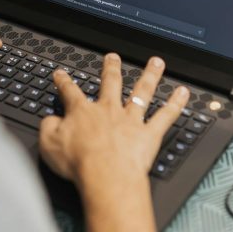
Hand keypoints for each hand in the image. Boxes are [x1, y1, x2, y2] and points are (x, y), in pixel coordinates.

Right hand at [39, 53, 189, 186]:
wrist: (105, 176)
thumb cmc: (79, 163)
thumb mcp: (49, 144)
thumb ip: (48, 127)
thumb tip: (50, 120)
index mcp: (82, 112)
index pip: (71, 92)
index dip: (64, 81)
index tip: (62, 73)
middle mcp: (109, 110)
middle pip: (111, 83)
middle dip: (111, 68)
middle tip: (112, 57)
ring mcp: (131, 120)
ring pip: (142, 91)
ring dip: (150, 75)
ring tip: (156, 62)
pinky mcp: (149, 134)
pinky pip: (166, 115)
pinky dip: (176, 104)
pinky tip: (183, 93)